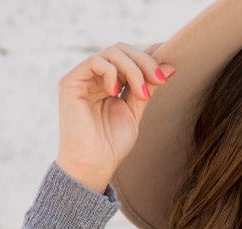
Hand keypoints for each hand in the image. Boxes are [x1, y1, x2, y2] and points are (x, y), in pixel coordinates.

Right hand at [56, 40, 174, 194]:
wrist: (93, 165)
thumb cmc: (112, 145)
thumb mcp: (135, 112)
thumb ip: (148, 88)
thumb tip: (169, 67)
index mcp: (110, 82)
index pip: (130, 58)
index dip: (149, 58)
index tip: (170, 67)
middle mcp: (96, 76)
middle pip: (122, 50)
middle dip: (144, 62)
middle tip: (159, 80)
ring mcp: (83, 77)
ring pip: (111, 53)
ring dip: (133, 69)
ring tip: (142, 94)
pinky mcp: (71, 81)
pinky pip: (95, 61)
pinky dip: (111, 72)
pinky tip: (117, 91)